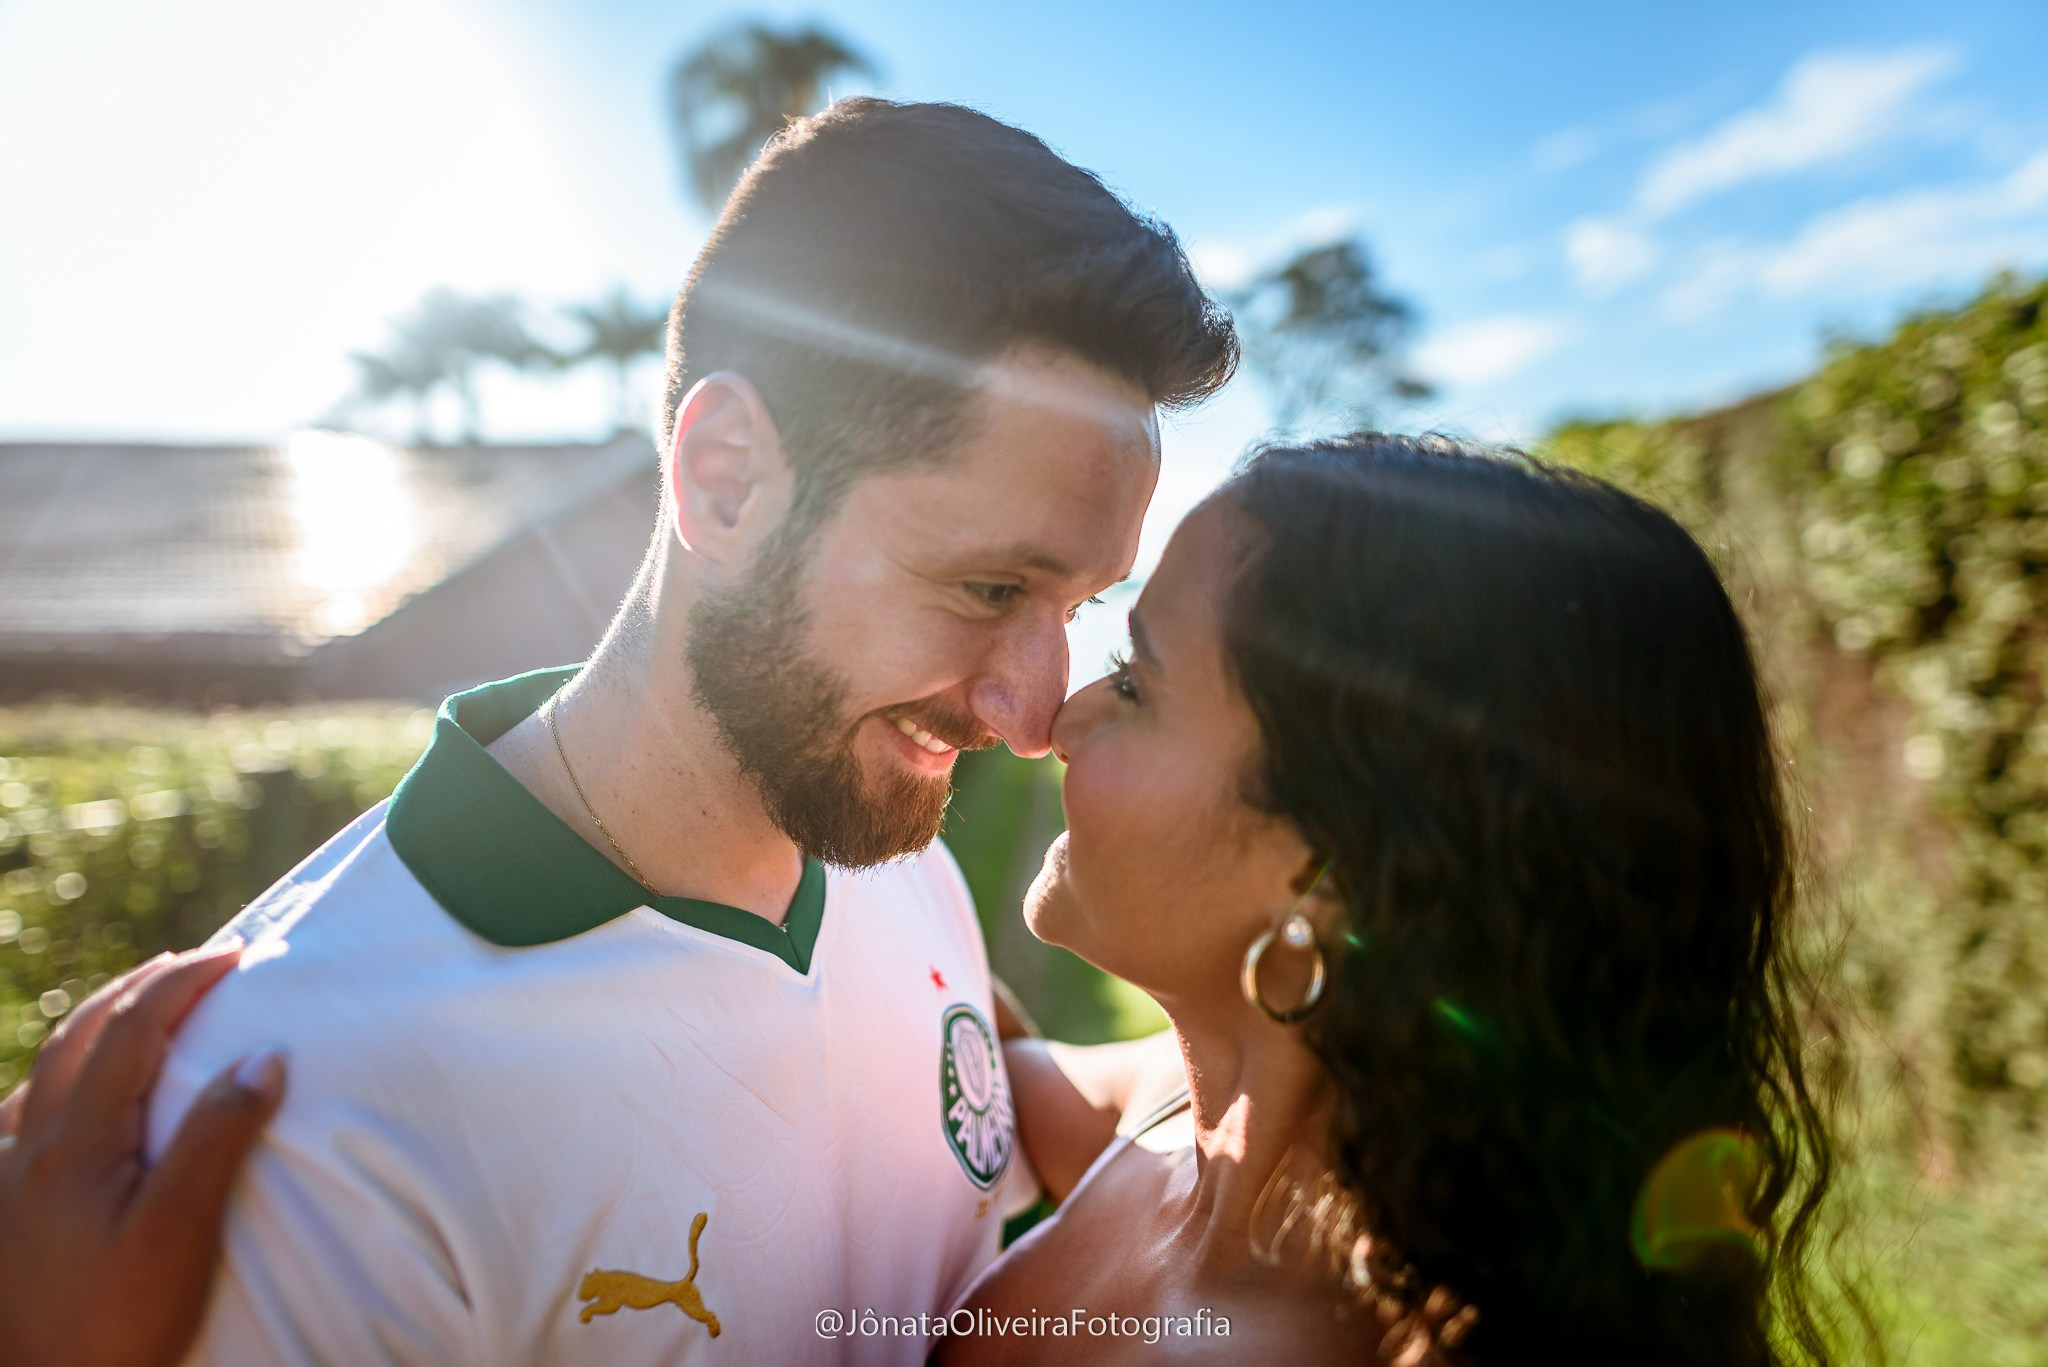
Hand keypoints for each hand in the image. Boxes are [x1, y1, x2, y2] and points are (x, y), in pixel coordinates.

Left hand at [0, 942, 284, 1366]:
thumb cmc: (119, 1323)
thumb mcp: (182, 1230)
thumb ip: (217, 1136)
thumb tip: (261, 1057)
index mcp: (75, 1142)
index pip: (133, 1029)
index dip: (183, 981)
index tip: (235, 954)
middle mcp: (29, 1148)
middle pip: (81, 1035)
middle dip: (140, 987)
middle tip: (194, 962)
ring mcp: (7, 1179)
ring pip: (45, 1070)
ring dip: (98, 1024)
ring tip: (139, 1006)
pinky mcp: (1, 1211)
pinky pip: (19, 1116)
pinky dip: (56, 1079)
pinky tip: (65, 1095)